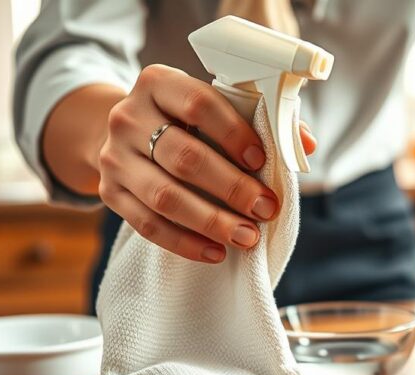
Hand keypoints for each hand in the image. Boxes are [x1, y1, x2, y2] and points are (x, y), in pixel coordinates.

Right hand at [97, 65, 315, 262]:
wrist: (125, 135)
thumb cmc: (185, 122)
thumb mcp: (214, 107)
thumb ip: (259, 120)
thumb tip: (305, 144)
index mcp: (157, 83)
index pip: (198, 103)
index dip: (233, 133)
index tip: (262, 161)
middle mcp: (128, 117)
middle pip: (184, 157)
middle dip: (231, 188)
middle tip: (266, 209)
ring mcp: (114, 157)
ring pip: (164, 197)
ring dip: (211, 222)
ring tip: (247, 237)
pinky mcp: (109, 193)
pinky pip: (147, 225)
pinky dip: (185, 243)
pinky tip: (216, 252)